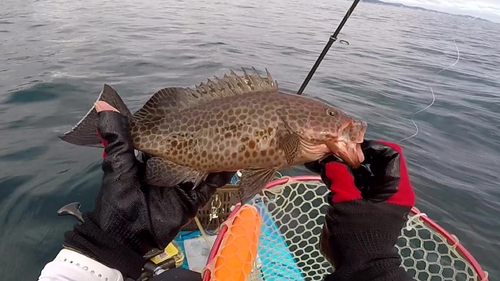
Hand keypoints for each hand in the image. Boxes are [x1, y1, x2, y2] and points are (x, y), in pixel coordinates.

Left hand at [63, 101, 233, 279]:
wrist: (126, 238)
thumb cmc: (119, 199)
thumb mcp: (117, 165)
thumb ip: (116, 137)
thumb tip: (103, 104)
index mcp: (151, 159)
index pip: (168, 137)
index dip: (179, 123)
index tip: (192, 105)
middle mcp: (170, 169)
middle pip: (189, 150)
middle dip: (202, 137)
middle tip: (220, 117)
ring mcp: (183, 184)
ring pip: (203, 166)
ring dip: (215, 154)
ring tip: (232, 135)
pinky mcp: (193, 200)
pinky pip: (210, 186)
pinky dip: (221, 175)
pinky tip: (233, 161)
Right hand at [305, 140, 414, 280]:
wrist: (356, 267)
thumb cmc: (358, 235)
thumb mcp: (348, 203)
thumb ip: (339, 178)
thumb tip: (329, 160)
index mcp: (395, 189)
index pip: (390, 155)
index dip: (372, 146)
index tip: (349, 145)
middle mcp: (386, 190)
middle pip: (372, 162)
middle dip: (351, 156)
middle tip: (331, 151)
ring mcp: (371, 197)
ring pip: (358, 172)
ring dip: (341, 166)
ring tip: (321, 159)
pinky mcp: (358, 204)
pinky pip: (349, 184)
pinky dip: (336, 178)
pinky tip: (320, 171)